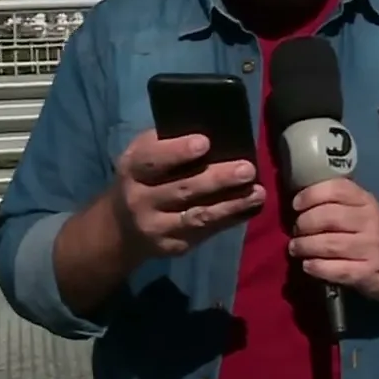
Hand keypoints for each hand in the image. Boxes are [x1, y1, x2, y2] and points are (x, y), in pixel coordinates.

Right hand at [110, 129, 265, 259]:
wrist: (120, 228)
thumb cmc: (142, 178)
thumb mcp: (143, 156)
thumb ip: (167, 144)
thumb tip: (215, 132)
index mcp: (132, 167)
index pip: (152, 159)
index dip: (178, 151)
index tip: (205, 142)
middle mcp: (140, 199)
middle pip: (182, 189)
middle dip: (217, 179)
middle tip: (248, 169)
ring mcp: (156, 226)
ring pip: (197, 215)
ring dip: (231, 204)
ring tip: (258, 192)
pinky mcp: (173, 246)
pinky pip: (205, 232)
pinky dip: (231, 219)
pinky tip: (251, 207)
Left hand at [288, 178, 378, 302]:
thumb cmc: (377, 235)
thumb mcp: (365, 211)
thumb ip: (339, 204)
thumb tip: (299, 204)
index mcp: (367, 201)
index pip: (337, 189)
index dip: (311, 194)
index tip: (296, 204)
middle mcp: (370, 221)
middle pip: (328, 217)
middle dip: (303, 224)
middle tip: (295, 231)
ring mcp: (371, 248)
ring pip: (328, 244)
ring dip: (305, 246)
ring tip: (296, 248)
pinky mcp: (367, 273)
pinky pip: (335, 269)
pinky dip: (316, 267)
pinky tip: (308, 266)